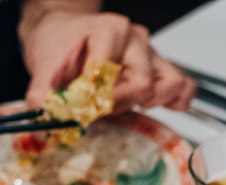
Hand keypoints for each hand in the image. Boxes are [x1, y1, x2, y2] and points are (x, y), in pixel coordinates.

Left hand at [20, 3, 195, 113]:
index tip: (82, 109)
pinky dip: (174, 102)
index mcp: (110, 29)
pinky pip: (181, 87)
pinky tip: (153, 108)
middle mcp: (136, 40)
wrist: (64, 34)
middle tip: (97, 110)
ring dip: (148, 104)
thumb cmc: (59, 44)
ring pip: (168, 85)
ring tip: (123, 105)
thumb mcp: (43, 65)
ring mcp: (152, 54)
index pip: (113, 74)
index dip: (97, 99)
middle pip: (142, 85)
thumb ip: (43, 91)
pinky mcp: (160, 71)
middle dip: (118, 104)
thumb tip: (45, 114)